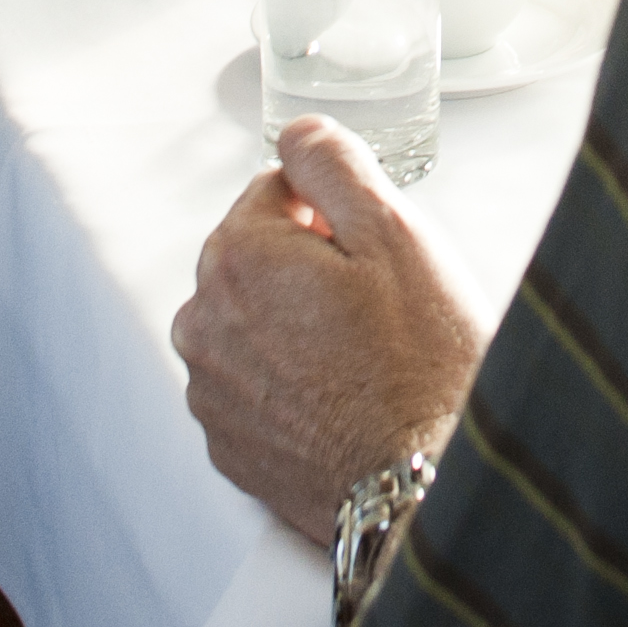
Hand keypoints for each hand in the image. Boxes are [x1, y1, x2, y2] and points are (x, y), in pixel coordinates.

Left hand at [176, 118, 487, 543]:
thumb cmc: (422, 369)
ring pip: (255, 322)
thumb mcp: (397, 233)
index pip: (277, 191)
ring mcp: (210, 390)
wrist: (425, 492)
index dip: (335, 217)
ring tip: (363, 363)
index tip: (374, 258)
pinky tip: (344, 402)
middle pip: (259, 258)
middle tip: (378, 312)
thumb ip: (333, 161)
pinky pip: (255, 386)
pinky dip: (291, 385)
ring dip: (296, 327)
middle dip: (310, 271)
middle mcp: (202, 322)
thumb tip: (298, 134)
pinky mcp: (227, 445)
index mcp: (236, 255)